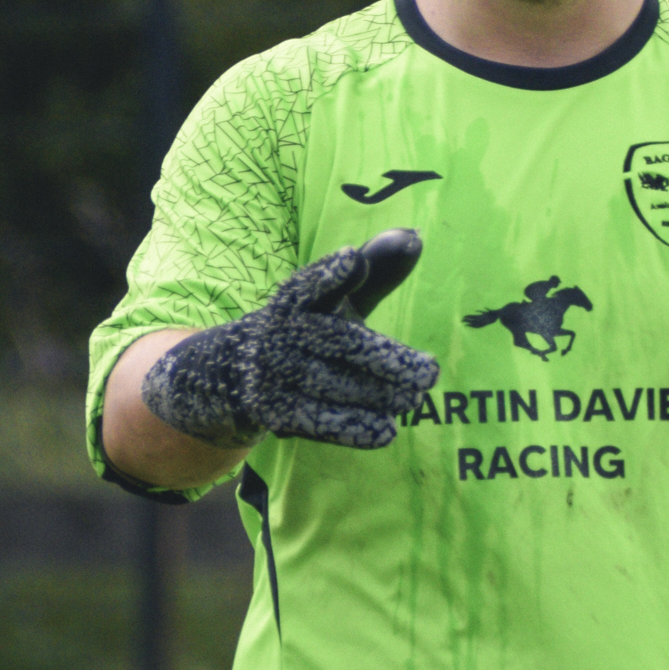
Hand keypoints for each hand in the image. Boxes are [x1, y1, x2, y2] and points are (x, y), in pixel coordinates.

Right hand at [141, 240, 437, 450]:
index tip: (353, 260)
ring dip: (378, 395)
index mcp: (295, 299)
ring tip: (413, 398)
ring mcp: (274, 373)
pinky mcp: (274, 410)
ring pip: (332, 385)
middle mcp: (280, 333)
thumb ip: (376, 271)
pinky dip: (352, 427)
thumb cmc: (310, 328)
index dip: (331, 274)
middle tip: (429, 372)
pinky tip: (386, 430)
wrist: (240, 373)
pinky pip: (317, 420)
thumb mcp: (337, 299)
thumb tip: (414, 239)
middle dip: (385, 357)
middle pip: (338, 342)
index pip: (311, 283)